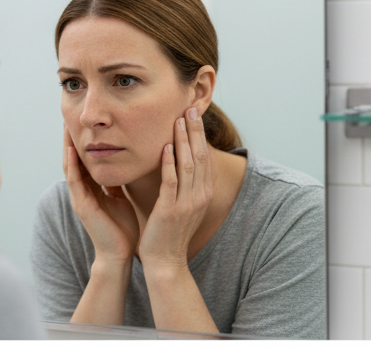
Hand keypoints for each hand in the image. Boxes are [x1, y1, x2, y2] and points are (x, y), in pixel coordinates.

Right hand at [62, 125, 138, 263]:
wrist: (120, 253)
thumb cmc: (122, 227)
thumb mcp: (119, 197)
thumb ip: (115, 182)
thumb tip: (122, 163)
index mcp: (92, 189)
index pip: (84, 160)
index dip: (82, 141)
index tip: (81, 121)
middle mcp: (82, 192)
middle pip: (73, 160)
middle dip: (70, 139)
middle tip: (68, 117)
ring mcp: (80, 198)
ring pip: (70, 167)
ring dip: (67, 147)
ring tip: (65, 127)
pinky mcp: (82, 206)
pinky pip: (75, 181)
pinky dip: (73, 165)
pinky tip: (73, 150)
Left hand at [128, 107, 214, 271]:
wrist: (166, 261)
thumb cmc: (170, 232)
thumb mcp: (184, 204)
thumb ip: (185, 184)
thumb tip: (178, 160)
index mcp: (204, 193)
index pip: (206, 157)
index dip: (201, 135)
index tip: (195, 115)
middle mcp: (200, 195)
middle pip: (200, 156)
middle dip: (195, 131)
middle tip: (190, 109)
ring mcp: (187, 202)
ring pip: (188, 164)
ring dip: (183, 140)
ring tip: (179, 121)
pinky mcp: (171, 209)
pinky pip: (172, 181)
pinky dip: (169, 162)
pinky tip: (165, 147)